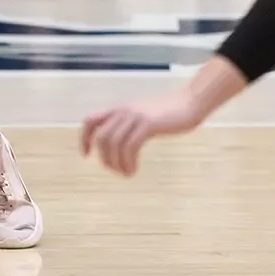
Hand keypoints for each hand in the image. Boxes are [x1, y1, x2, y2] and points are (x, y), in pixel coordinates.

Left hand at [80, 88, 212, 175]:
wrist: (189, 103)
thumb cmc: (168, 113)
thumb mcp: (142, 117)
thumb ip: (128, 125)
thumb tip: (118, 144)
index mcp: (119, 110)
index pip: (91, 121)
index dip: (84, 138)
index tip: (87, 155)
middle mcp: (123, 111)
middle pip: (101, 137)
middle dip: (104, 158)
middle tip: (116, 170)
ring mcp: (135, 117)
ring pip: (113, 144)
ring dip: (117, 163)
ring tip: (127, 172)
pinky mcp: (148, 124)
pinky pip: (130, 147)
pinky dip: (129, 162)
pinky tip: (134, 169)